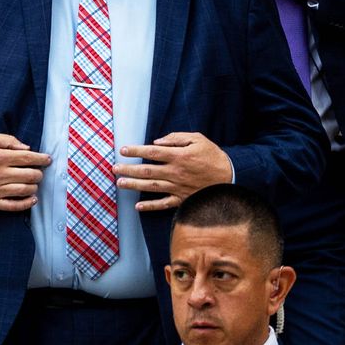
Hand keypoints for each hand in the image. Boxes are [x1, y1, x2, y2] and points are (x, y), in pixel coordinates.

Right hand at [0, 131, 50, 210]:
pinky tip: (32, 199)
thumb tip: (27, 148)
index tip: (47, 160)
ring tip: (33, 183)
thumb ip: (8, 140)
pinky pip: (13, 206)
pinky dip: (26, 204)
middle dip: (38, 173)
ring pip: (26, 190)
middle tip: (37, 171)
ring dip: (34, 186)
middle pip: (31, 175)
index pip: (29, 159)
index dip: (42, 159)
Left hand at [113, 132, 232, 211]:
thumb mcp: (198, 139)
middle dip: (128, 169)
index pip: (151, 152)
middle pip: (146, 170)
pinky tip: (138, 206)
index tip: (123, 149)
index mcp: (178, 156)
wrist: (230, 176)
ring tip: (120, 183)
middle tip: (114, 168)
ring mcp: (177, 187)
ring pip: (151, 186)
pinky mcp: (182, 198)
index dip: (135, 150)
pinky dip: (150, 206)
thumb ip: (177, 138)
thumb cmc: (213, 156)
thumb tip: (157, 142)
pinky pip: (164, 204)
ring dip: (133, 185)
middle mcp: (175, 172)